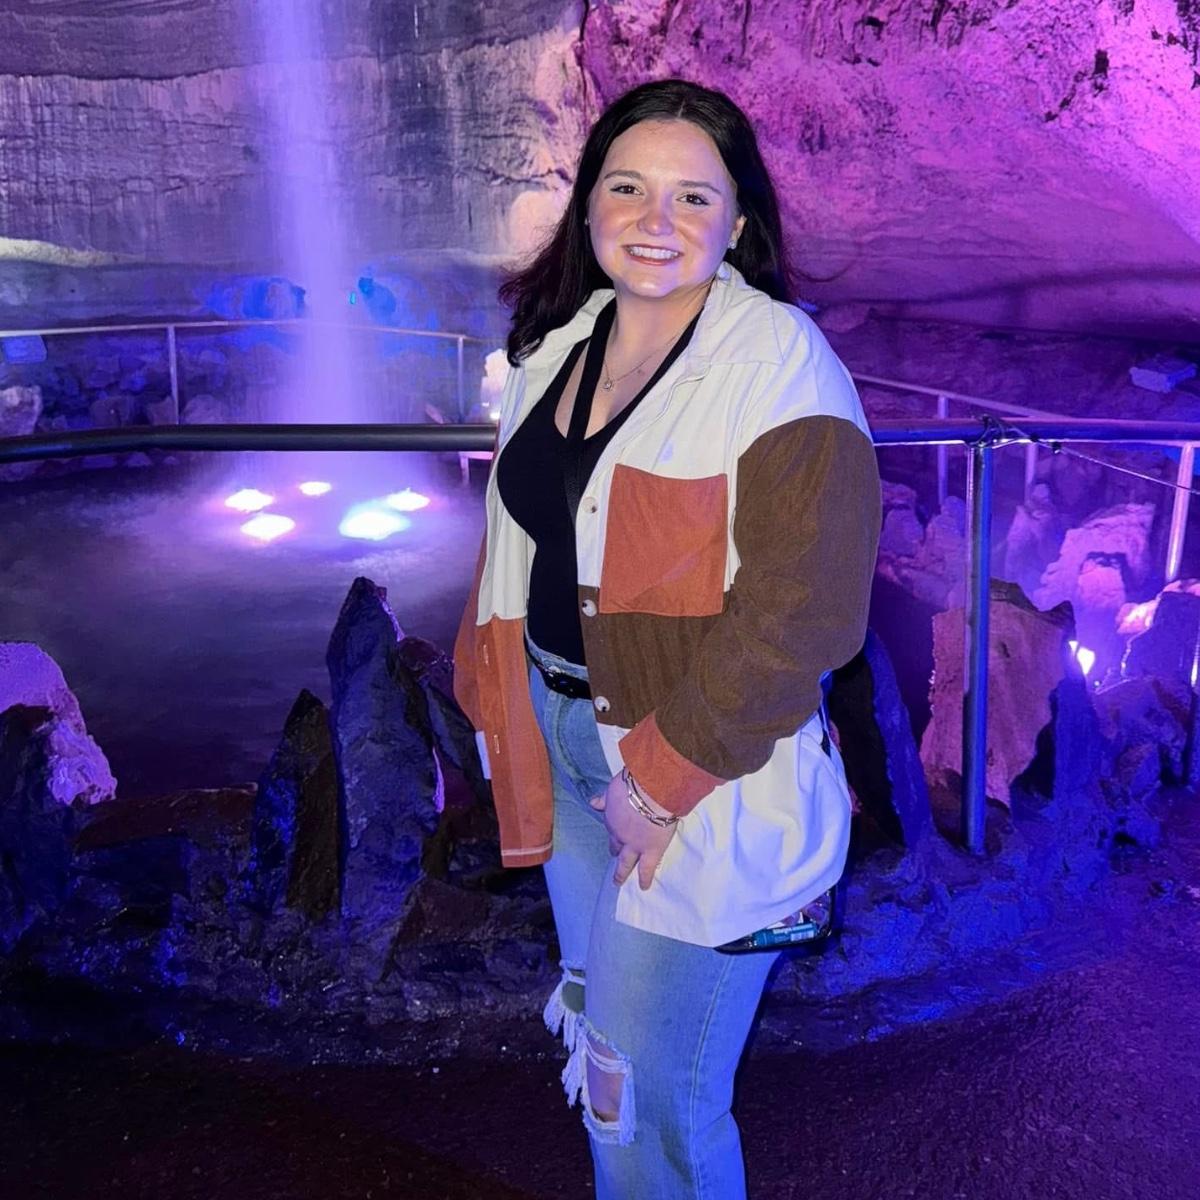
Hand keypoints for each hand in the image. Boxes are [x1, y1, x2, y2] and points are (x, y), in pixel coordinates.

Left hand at [589, 771, 677, 890]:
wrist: (651, 792)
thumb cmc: (633, 785)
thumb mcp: (614, 788)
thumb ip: (604, 798)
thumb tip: (593, 803)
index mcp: (611, 817)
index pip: (611, 826)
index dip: (613, 830)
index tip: (614, 832)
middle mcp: (620, 834)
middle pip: (616, 845)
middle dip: (615, 850)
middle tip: (614, 855)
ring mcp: (635, 845)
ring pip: (625, 862)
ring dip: (621, 872)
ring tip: (618, 881)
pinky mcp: (651, 851)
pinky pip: (646, 869)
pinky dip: (644, 878)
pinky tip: (643, 887)